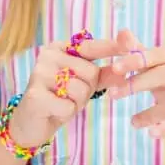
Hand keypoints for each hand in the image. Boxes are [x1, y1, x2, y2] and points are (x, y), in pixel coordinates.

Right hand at [10, 39, 124, 147]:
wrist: (32, 123)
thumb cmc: (61, 99)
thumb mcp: (87, 85)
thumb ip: (106, 75)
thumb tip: (128, 68)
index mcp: (60, 48)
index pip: (91, 46)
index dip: (112, 46)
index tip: (131, 40)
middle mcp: (48, 55)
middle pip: (90, 72)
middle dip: (88, 89)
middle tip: (71, 94)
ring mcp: (39, 73)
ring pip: (80, 90)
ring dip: (77, 102)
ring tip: (62, 101)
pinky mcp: (35, 95)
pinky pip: (68, 106)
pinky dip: (66, 113)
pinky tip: (54, 110)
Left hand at [109, 30, 164, 143]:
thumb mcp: (162, 72)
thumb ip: (143, 56)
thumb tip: (122, 32)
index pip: (161, 53)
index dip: (136, 60)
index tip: (114, 69)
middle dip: (138, 84)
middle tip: (113, 94)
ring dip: (150, 113)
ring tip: (134, 122)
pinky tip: (152, 133)